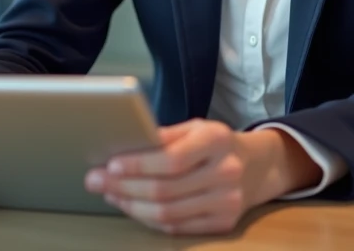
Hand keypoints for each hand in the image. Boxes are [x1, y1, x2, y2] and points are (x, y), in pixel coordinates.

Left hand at [83, 119, 321, 234]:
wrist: (258, 166)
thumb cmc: (217, 143)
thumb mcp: (196, 127)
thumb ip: (164, 136)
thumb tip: (123, 146)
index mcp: (217, 140)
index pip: (172, 159)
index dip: (138, 165)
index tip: (110, 165)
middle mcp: (226, 172)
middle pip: (165, 189)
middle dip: (123, 187)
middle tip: (95, 181)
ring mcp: (227, 202)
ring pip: (168, 213)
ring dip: (131, 205)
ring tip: (110, 194)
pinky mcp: (224, 223)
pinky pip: (178, 227)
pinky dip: (149, 219)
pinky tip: (132, 206)